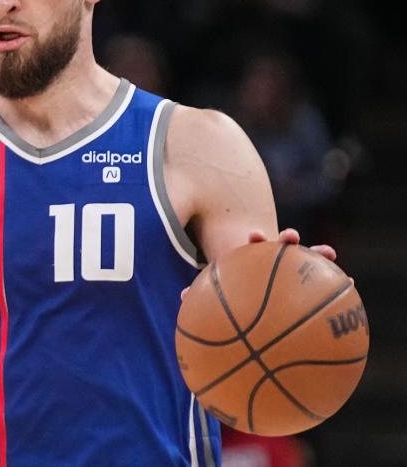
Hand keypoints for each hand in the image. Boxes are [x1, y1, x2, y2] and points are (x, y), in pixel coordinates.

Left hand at [180, 227, 338, 300]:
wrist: (246, 292)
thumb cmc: (230, 291)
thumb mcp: (216, 290)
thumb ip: (201, 293)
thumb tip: (182, 298)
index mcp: (249, 257)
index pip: (253, 244)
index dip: (256, 239)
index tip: (255, 234)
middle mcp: (271, 259)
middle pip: (282, 245)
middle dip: (289, 240)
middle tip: (292, 237)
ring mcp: (288, 267)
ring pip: (305, 258)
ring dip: (317, 254)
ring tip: (331, 253)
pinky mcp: (301, 278)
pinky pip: (319, 280)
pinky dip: (334, 280)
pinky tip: (351, 282)